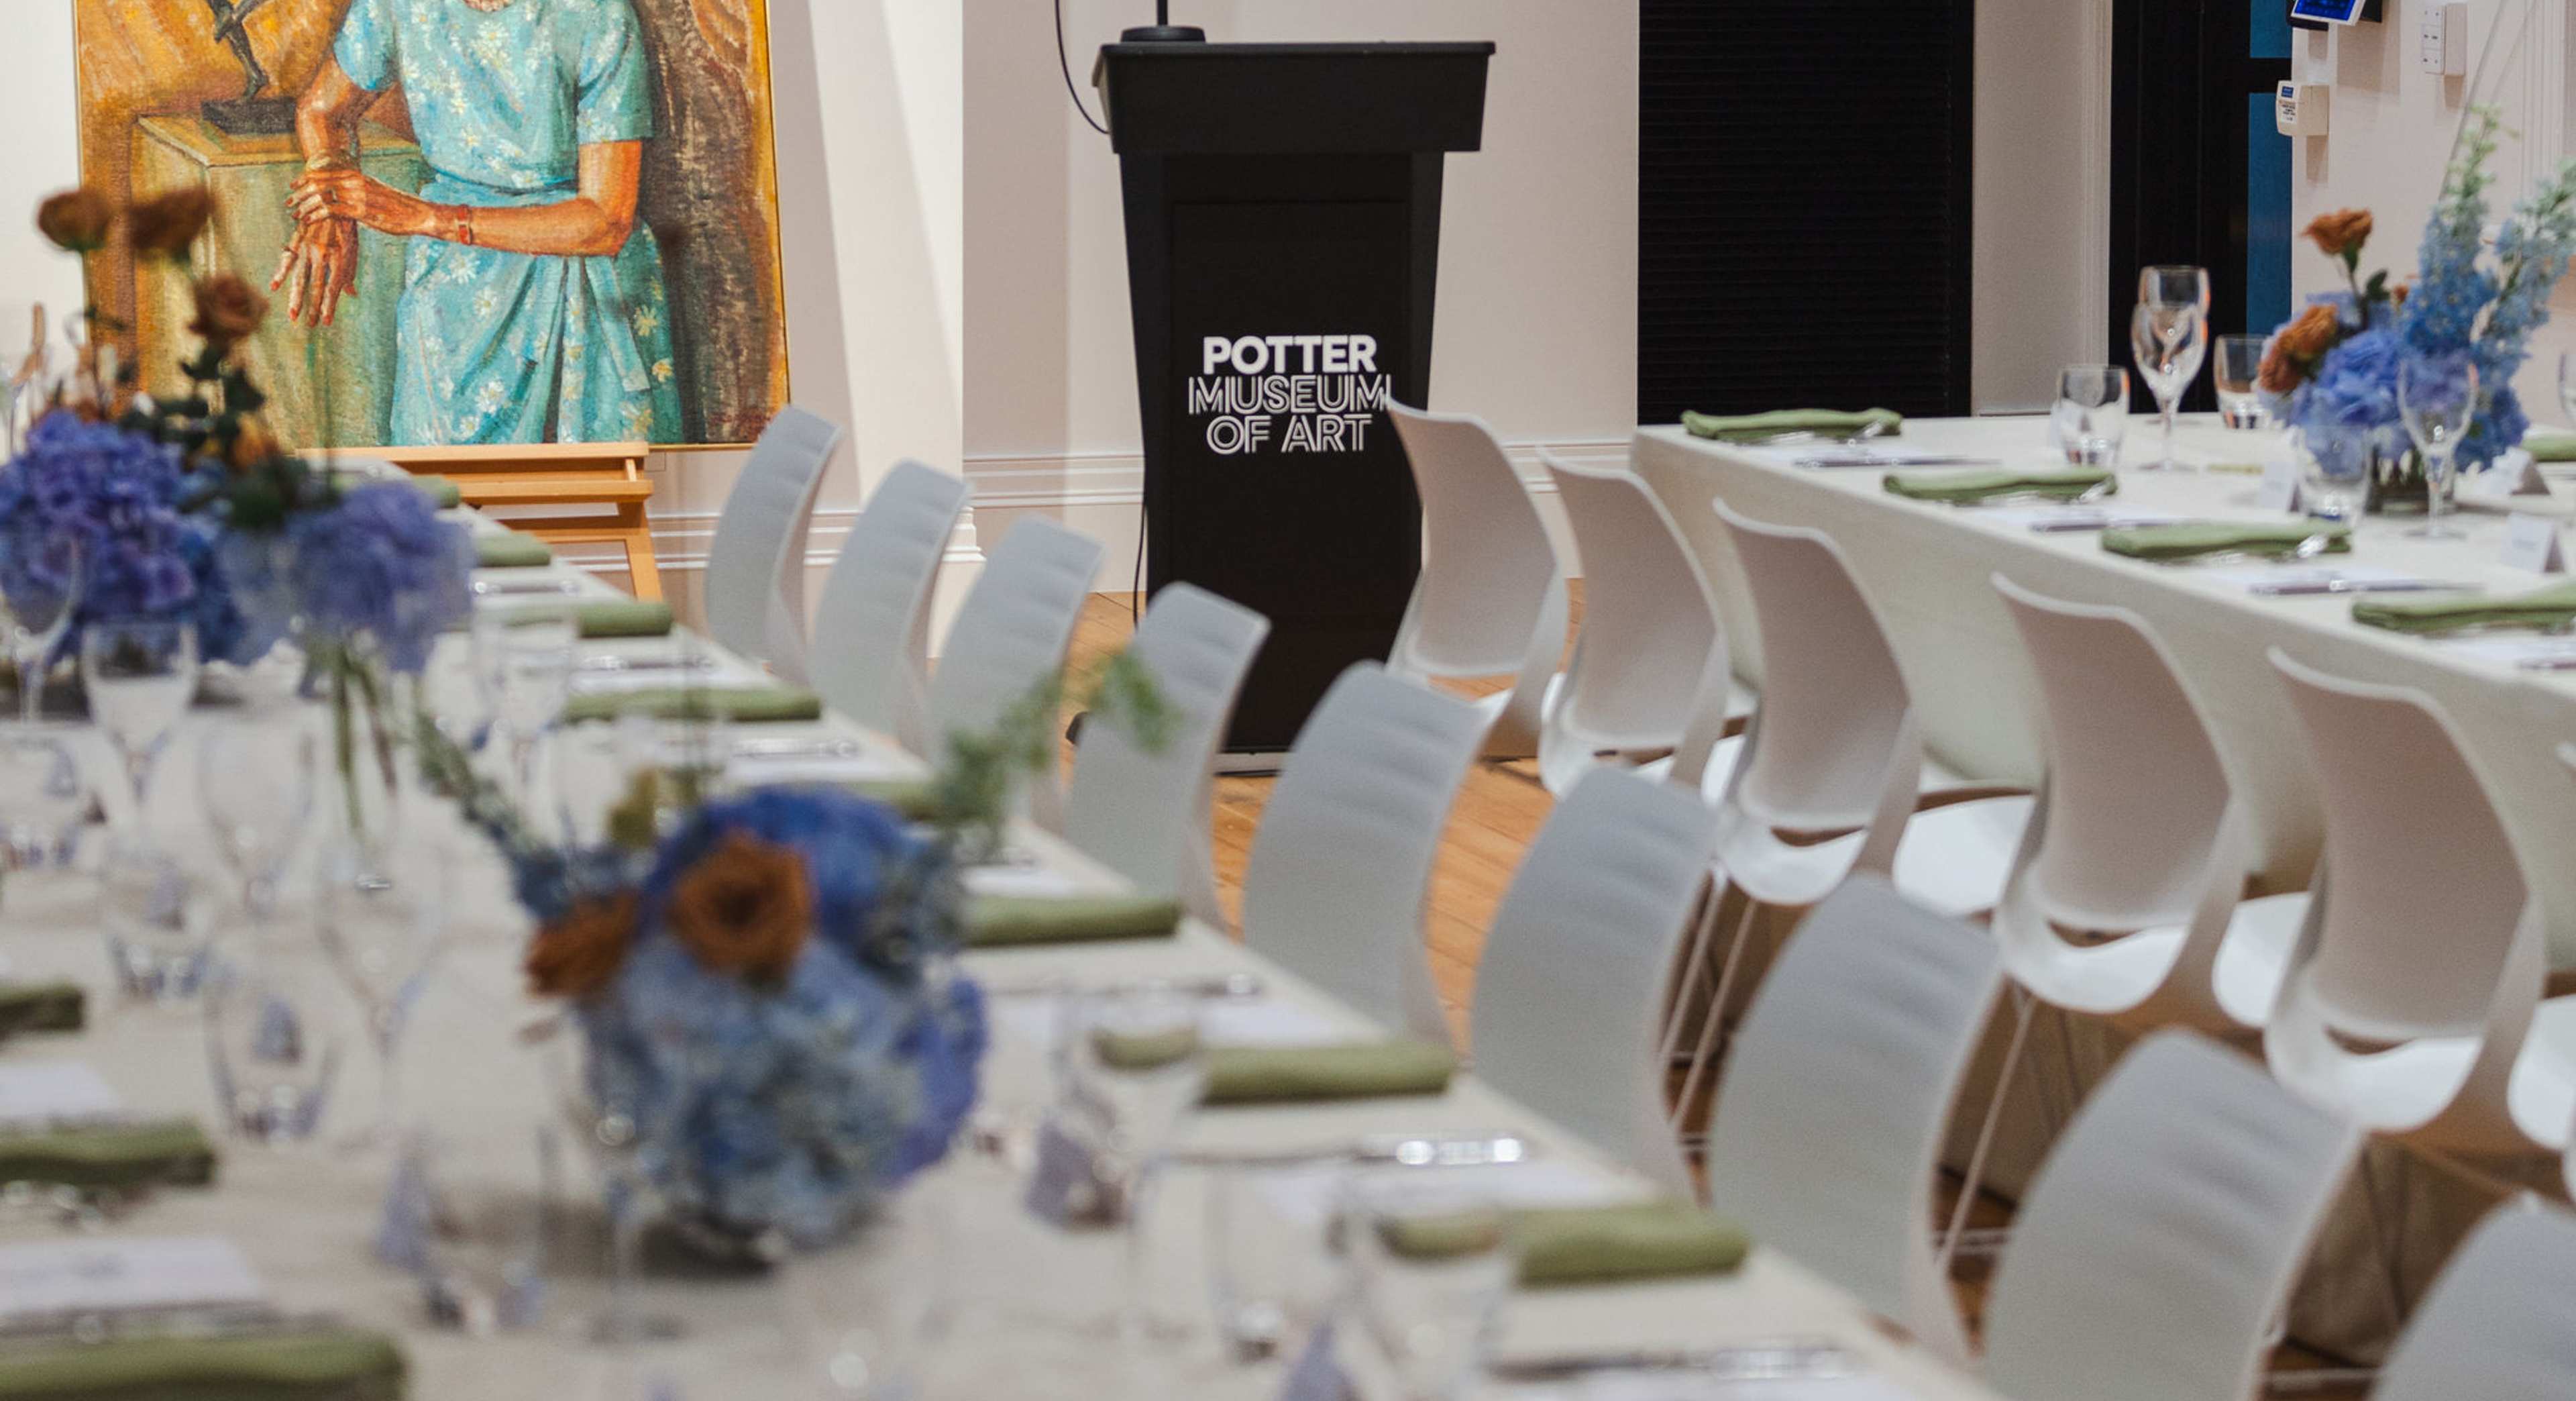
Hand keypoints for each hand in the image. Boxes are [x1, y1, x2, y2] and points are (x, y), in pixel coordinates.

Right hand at [269, 217, 358, 327]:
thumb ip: (349, 273)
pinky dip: (280, 272)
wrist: (332, 195)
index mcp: (340, 257)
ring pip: (301, 277)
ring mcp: (309, 246)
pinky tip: (274, 287)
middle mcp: (324, 254)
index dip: (329, 306)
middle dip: (314, 308)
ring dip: (296, 298)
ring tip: (293, 316)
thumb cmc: (344, 225)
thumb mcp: (351, 248)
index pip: (334, 287)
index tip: (325, 322)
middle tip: (310, 325)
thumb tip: (351, 295)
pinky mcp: (297, 238)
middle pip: (318, 286)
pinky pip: (287, 258)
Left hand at [286, 168, 430, 236]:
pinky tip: (308, 221)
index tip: (293, 186)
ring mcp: (357, 195)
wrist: (418, 214)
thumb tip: (346, 195)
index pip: (323, 171)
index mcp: (357, 175)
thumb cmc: (399, 207)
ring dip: (304, 205)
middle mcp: (355, 181)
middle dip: (299, 192)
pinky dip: (315, 215)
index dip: (304, 178)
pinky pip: (330, 210)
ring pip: (320, 195)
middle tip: (289, 202)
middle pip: (317, 181)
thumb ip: (359, 190)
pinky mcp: (360, 211)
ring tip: (296, 215)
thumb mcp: (376, 192)